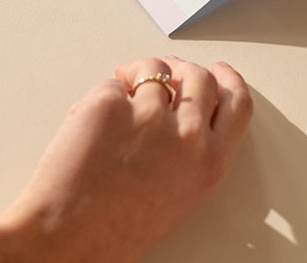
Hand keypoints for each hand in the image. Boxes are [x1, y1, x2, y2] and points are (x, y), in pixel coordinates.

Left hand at [0, 58, 252, 262]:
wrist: (69, 236)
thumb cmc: (115, 230)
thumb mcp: (178, 196)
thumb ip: (190, 153)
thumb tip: (179, 112)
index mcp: (209, 163)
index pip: (236, 104)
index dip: (229, 80)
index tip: (220, 70)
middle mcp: (186, 136)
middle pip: (199, 77)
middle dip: (181, 69)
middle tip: (161, 72)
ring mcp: (148, 116)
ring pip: (153, 70)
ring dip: (137, 76)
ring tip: (118, 93)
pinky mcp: (109, 105)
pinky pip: (112, 83)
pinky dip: (103, 94)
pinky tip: (91, 118)